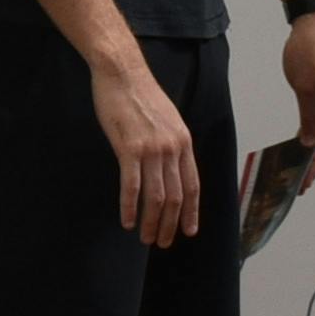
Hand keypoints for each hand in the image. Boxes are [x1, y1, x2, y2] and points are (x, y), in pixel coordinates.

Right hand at [88, 43, 202, 247]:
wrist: (122, 73)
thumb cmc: (140, 94)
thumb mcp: (167, 118)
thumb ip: (171, 143)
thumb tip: (171, 166)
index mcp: (183, 142)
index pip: (192, 185)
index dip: (191, 212)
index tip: (188, 231)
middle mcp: (172, 148)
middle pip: (175, 196)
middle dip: (169, 224)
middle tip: (162, 242)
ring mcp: (152, 149)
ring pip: (155, 196)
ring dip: (151, 221)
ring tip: (145, 238)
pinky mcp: (128, 148)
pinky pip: (131, 186)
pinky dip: (130, 207)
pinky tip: (127, 221)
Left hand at [280, 5, 314, 186]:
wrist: (312, 25)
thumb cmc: (310, 52)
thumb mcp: (305, 87)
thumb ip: (309, 117)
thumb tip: (310, 145)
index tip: (304, 182)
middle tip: (298, 185)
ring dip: (312, 152)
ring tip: (297, 172)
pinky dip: (310, 136)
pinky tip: (297, 149)